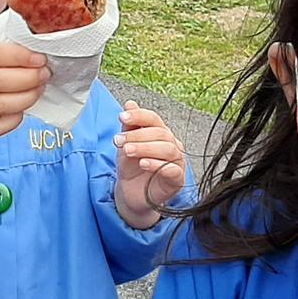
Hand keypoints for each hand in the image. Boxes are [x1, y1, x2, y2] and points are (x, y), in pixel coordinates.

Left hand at [115, 103, 186, 227]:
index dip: (139, 116)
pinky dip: (158, 165)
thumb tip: (130, 103)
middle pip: (161, 133)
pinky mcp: (178, 180)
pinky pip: (173, 169)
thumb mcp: (126, 145)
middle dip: (138, 136)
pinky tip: (143, 164)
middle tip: (119, 141)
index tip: (122, 117)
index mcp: (161, 134)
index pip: (154, 119)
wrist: (131, 194)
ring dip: (145, 148)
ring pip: (168, 149)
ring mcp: (177, 162)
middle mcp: (172, 145)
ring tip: (128, 151)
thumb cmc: (132, 169)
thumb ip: (129, 126)